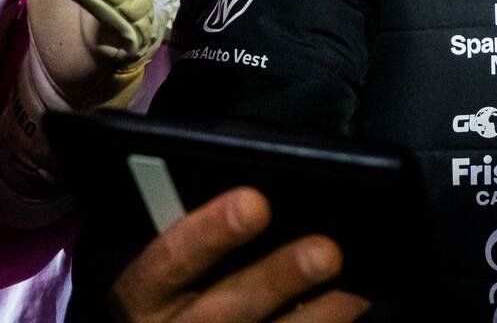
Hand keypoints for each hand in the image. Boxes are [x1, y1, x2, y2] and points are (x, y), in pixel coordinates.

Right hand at [112, 187, 367, 322]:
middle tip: (326, 251)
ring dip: (318, 315)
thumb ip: (203, 226)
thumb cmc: (184, 283)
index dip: (209, 232)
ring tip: (354, 288)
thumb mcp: (174, 259)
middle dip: (277, 278)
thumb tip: (260, 185)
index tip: (255, 202)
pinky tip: (351, 305)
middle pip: (224, 310)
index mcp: (143, 294)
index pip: (168, 260)